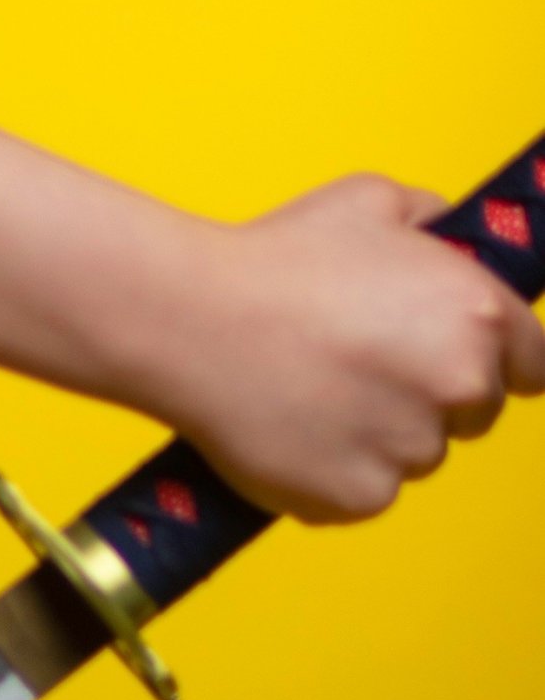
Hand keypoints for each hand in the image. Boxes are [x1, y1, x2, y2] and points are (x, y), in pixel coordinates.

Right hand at [166, 173, 544, 523]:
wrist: (188, 320)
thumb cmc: (273, 258)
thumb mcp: (369, 202)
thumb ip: (433, 222)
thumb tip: (451, 240)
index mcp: (477, 314)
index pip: (533, 365)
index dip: (494, 361)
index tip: (451, 361)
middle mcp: (459, 384)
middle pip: (473, 414)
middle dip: (429, 396)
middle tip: (357, 366)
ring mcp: (412, 448)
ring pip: (414, 455)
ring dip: (377, 435)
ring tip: (309, 391)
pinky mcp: (361, 497)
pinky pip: (363, 492)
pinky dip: (332, 471)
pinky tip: (290, 426)